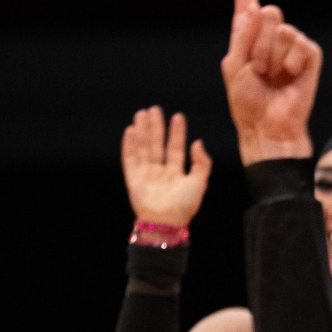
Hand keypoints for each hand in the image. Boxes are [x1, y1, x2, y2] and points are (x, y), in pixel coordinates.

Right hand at [121, 107, 210, 225]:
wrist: (166, 222)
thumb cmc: (185, 206)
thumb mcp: (200, 183)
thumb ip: (202, 163)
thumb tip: (198, 142)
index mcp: (176, 174)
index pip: (176, 148)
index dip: (177, 133)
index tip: (178, 116)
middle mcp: (160, 173)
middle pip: (157, 145)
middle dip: (156, 127)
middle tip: (155, 109)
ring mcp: (146, 175)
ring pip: (143, 148)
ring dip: (142, 131)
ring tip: (141, 114)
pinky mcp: (133, 179)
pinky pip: (130, 159)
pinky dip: (129, 145)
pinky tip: (130, 130)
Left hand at [220, 0, 322, 162]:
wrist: (267, 128)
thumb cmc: (247, 102)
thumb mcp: (233, 66)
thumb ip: (243, 36)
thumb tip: (262, 8)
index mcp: (247, 31)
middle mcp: (271, 33)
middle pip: (266, 13)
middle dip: (257, 45)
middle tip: (258, 72)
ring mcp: (292, 43)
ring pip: (281, 31)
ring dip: (272, 59)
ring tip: (272, 79)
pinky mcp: (310, 56)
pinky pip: (300, 46)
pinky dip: (291, 65)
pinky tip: (290, 80)